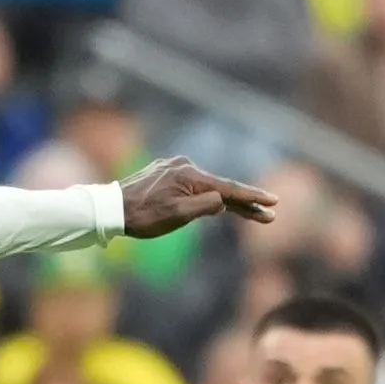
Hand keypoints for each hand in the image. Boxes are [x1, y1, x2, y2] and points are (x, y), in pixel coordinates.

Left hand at [113, 157, 276, 241]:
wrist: (110, 209)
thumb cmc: (142, 217)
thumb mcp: (177, 216)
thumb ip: (205, 207)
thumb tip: (222, 202)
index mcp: (190, 176)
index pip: (229, 189)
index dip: (253, 197)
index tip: (275, 201)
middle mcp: (184, 166)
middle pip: (222, 188)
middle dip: (246, 203)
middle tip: (271, 214)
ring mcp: (175, 168)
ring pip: (209, 187)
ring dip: (228, 201)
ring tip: (253, 214)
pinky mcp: (167, 174)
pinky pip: (195, 186)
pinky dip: (209, 196)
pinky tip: (221, 205)